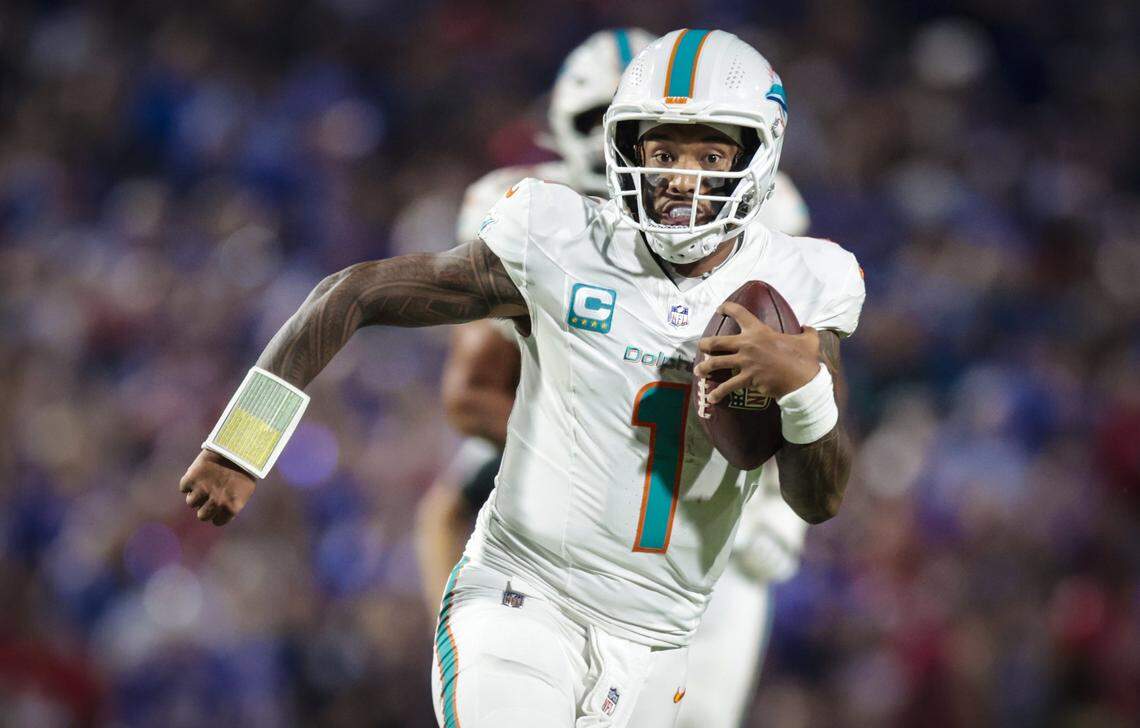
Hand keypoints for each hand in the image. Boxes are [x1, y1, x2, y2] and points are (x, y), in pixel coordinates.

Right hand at [179, 450, 255, 525]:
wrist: (236, 446)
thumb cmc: (243, 469)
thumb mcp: (243, 490)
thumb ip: (230, 505)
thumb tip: (216, 515)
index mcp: (231, 507)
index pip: (217, 521)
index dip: (217, 513)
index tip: (219, 505)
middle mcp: (217, 502)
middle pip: (202, 516)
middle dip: (204, 507)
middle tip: (208, 496)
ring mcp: (203, 490)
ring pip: (191, 502)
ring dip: (195, 494)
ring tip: (204, 482)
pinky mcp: (191, 478)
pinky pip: (183, 487)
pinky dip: (188, 481)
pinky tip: (198, 474)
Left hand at [694, 302, 820, 404]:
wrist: (803, 380)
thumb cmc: (804, 359)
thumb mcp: (809, 340)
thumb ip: (806, 331)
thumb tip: (808, 327)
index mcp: (759, 330)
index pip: (739, 313)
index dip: (727, 308)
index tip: (720, 309)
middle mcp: (748, 344)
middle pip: (718, 342)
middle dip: (706, 344)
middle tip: (701, 346)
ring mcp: (745, 362)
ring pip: (717, 363)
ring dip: (705, 367)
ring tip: (698, 371)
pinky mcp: (747, 378)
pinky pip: (728, 386)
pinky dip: (718, 393)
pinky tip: (711, 398)